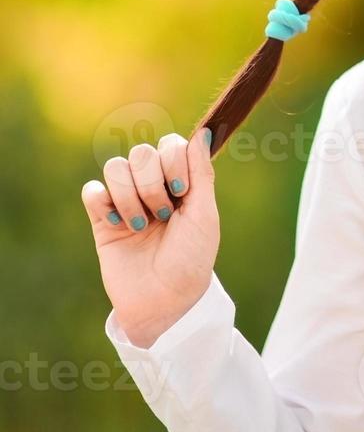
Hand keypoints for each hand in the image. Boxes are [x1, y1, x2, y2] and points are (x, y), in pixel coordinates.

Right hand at [81, 128, 219, 346]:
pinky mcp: (101, 219)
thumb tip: (204, 132)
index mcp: (181, 181)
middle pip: (141, 152)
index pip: (169, 144)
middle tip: (163, 215)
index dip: (173, 162)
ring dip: (130, 195)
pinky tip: (117, 223)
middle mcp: (153, 185)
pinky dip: (103, 202)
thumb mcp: (204, 213)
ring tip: (142, 224)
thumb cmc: (191, 258)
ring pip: (115, 167)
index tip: (181, 192)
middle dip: (152, 183)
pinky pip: (91, 190)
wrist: (164, 299)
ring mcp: (126, 200)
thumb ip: (201, 172)